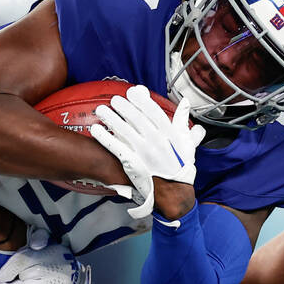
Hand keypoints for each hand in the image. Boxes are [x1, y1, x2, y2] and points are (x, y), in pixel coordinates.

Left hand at [0, 227, 91, 283]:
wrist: (77, 277)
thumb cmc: (56, 257)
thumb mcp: (48, 240)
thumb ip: (38, 237)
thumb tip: (34, 244)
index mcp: (49, 254)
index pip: (21, 262)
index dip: (6, 271)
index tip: (0, 277)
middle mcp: (55, 272)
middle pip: (21, 283)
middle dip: (13, 283)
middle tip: (9, 282)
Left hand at [90, 86, 204, 219]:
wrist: (174, 191)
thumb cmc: (180, 166)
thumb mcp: (187, 142)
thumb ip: (184, 121)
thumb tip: (185, 101)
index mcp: (169, 134)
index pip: (153, 111)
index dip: (141, 100)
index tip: (132, 91)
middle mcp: (156, 141)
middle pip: (136, 118)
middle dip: (124, 107)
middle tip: (115, 100)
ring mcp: (143, 152)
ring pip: (124, 130)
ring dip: (111, 118)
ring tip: (101, 110)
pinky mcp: (132, 163)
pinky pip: (116, 148)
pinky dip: (105, 138)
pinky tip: (96, 129)